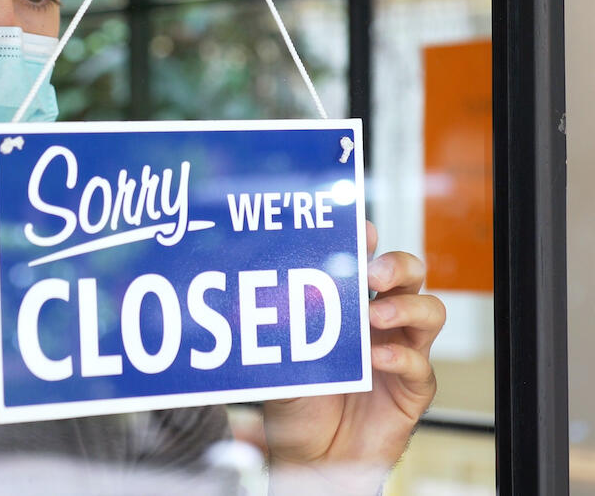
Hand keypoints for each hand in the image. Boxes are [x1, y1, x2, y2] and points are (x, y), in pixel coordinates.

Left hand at [262, 221, 445, 493]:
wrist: (310, 458)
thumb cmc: (296, 403)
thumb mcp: (277, 361)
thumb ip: (276, 331)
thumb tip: (258, 298)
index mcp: (350, 304)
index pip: (367, 259)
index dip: (368, 240)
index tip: (359, 229)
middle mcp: (381, 321)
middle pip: (410, 275)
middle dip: (396, 265)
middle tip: (374, 273)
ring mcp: (401, 351)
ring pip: (429, 311)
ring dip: (406, 307)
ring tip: (376, 316)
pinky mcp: (412, 389)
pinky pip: (421, 366)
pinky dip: (402, 357)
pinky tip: (378, 359)